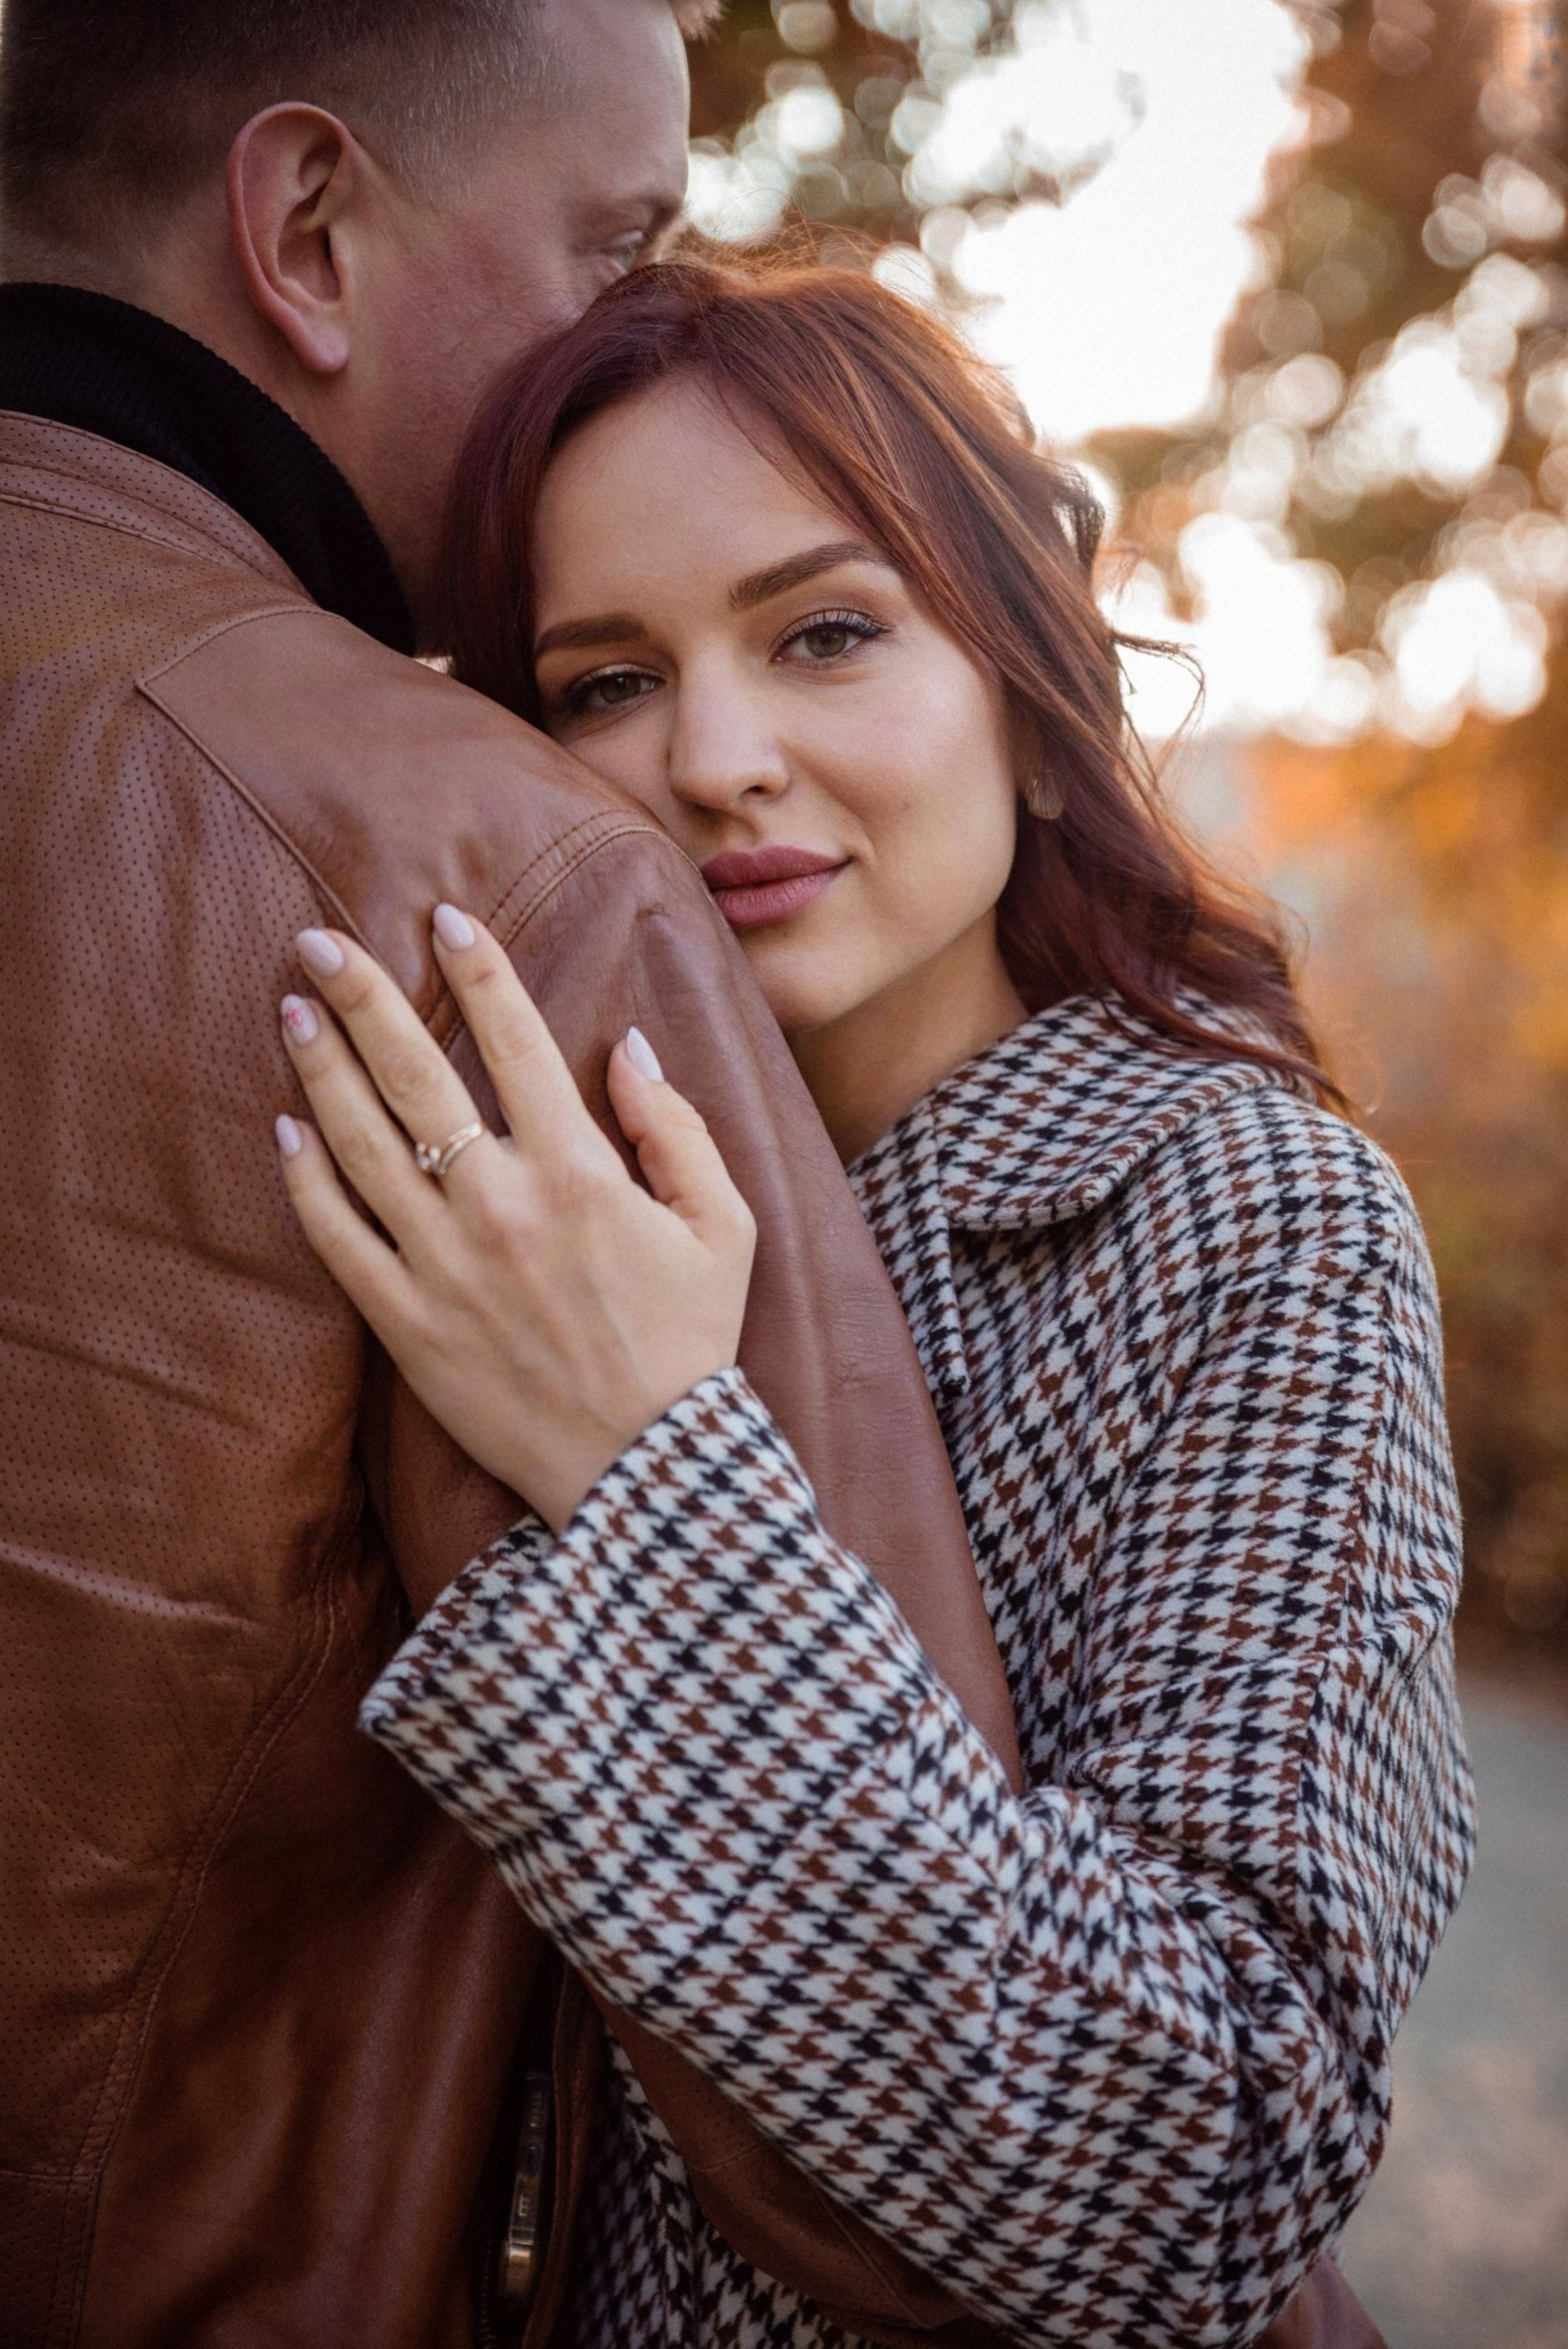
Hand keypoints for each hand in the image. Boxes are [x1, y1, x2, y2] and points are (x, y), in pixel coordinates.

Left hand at [274, 908, 756, 1532]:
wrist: (646, 1473)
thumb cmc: (691, 1343)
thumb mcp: (724, 1229)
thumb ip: (677, 1131)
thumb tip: (627, 1049)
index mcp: (581, 1173)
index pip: (516, 1042)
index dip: (476, 971)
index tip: (442, 918)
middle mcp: (502, 1206)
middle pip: (414, 1076)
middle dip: (363, 995)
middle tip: (318, 940)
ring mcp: (445, 1266)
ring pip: (362, 1146)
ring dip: (320, 1070)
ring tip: (292, 1011)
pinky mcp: (407, 1325)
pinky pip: (340, 1240)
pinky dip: (306, 1182)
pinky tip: (287, 1133)